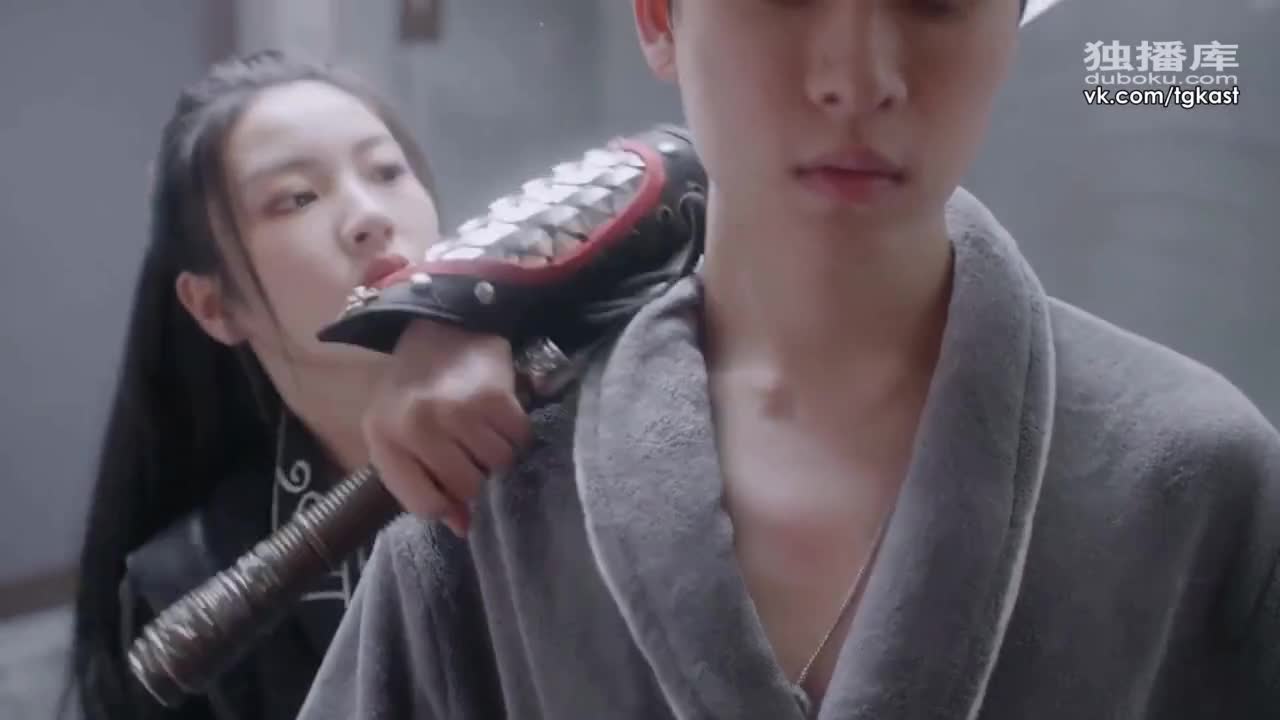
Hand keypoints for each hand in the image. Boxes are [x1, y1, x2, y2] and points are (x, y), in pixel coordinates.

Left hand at [363, 319, 530, 536]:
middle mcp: (416, 427)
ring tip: (485, 429)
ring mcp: (455, 412)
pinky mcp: (492, 397)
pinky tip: (501, 416)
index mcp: (385, 440)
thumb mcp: (401, 433)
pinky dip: (516, 433)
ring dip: (498, 452)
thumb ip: (422, 482)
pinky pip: (518, 439)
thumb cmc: (416, 388)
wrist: (443, 325)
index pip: (424, 505)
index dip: (446, 504)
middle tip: (472, 449)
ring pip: (496, 465)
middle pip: (465, 487)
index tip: (454, 490)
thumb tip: (463, 527)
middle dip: (476, 475)